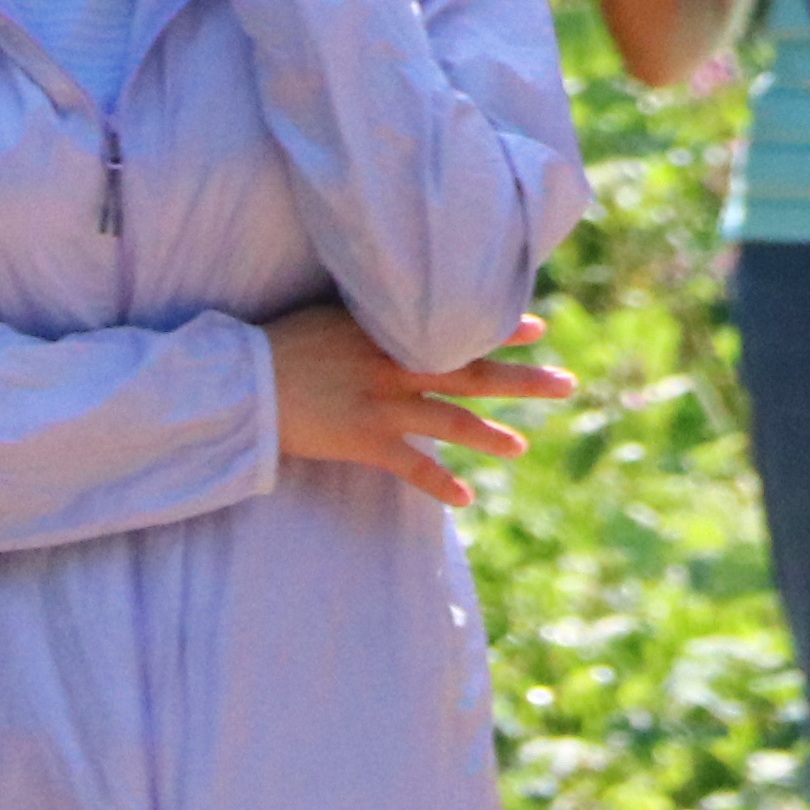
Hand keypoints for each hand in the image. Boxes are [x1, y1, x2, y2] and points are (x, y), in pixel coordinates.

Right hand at [265, 303, 571, 509]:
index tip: (540, 327)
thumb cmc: (283, 343)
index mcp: (390, 331)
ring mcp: (384, 405)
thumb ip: (374, 318)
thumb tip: (408, 311)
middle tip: (567, 385)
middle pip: (474, 373)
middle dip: (524, 381)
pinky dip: (440, 484)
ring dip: (491, 437)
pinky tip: (464, 499)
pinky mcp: (364, 441)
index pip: (459, 329)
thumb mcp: (334, 316)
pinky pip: (413, 467)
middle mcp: (397, 366)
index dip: (502, 329)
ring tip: (521, 448)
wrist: (243, 381)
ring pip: (453, 423)